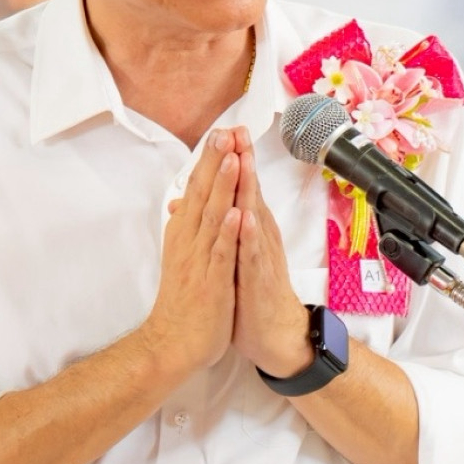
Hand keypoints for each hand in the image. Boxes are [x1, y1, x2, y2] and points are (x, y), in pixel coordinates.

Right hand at [137, 141, 240, 384]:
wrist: (173, 344)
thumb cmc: (182, 300)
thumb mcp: (182, 257)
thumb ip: (184, 228)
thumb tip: (180, 203)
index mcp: (184, 234)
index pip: (195, 190)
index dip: (208, 160)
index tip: (220, 131)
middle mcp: (189, 241)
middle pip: (201, 195)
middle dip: (214, 162)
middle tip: (224, 130)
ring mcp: (200, 261)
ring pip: (212, 217)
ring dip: (221, 187)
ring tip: (231, 158)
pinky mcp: (211, 282)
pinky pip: (221, 254)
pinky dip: (229, 233)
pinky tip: (237, 213)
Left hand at [228, 134, 315, 378]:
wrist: (275, 335)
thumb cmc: (251, 293)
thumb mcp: (232, 254)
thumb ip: (220, 226)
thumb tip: (188, 203)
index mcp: (250, 228)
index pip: (241, 187)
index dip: (234, 159)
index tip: (226, 129)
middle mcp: (259, 236)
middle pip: (250, 192)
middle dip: (244, 161)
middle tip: (238, 129)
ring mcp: (260, 255)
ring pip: (254, 215)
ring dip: (249, 188)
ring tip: (244, 160)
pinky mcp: (259, 278)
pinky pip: (254, 254)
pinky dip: (250, 235)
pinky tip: (246, 217)